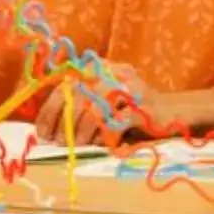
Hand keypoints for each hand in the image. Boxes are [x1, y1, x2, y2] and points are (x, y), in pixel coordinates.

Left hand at [33, 65, 151, 147]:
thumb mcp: (102, 99)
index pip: (65, 86)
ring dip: (82, 133)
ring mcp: (129, 89)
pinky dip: (104, 137)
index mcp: (99, 68)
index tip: (41, 132)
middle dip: (64, 123)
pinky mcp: (142, 108)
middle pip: (77, 97)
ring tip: (78, 146)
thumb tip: (47, 126)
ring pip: (94, 112)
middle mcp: (112, 73)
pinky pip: (114, 125)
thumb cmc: (129, 109)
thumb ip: (78, 103)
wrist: (172, 110)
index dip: (50, 110)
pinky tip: (102, 144)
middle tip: (58, 142)